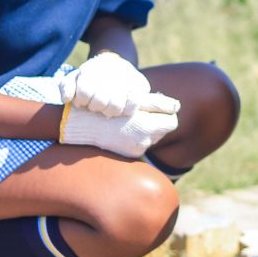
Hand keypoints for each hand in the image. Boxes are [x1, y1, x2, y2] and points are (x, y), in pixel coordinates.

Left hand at [56, 52, 154, 117]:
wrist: (114, 65)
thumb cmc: (90, 78)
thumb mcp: (74, 79)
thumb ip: (66, 87)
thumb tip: (67, 99)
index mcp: (91, 70)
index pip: (84, 93)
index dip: (82, 102)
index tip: (83, 101)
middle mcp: (110, 72)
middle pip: (100, 102)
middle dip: (96, 107)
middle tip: (96, 105)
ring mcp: (126, 78)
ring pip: (116, 107)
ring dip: (110, 111)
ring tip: (108, 108)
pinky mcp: (140, 84)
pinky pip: (133, 104)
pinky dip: (127, 110)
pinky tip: (122, 108)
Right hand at [58, 92, 179, 157]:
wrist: (80, 125)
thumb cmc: (107, 106)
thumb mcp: (133, 101)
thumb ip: (157, 103)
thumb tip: (177, 106)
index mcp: (145, 127)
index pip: (171, 121)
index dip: (167, 112)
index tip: (159, 106)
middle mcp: (143, 142)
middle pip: (164, 129)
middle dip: (158, 119)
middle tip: (143, 110)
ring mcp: (136, 150)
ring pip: (154, 136)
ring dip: (148, 127)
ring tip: (132, 119)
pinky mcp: (129, 155)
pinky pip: (143, 142)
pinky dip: (139, 135)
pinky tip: (126, 128)